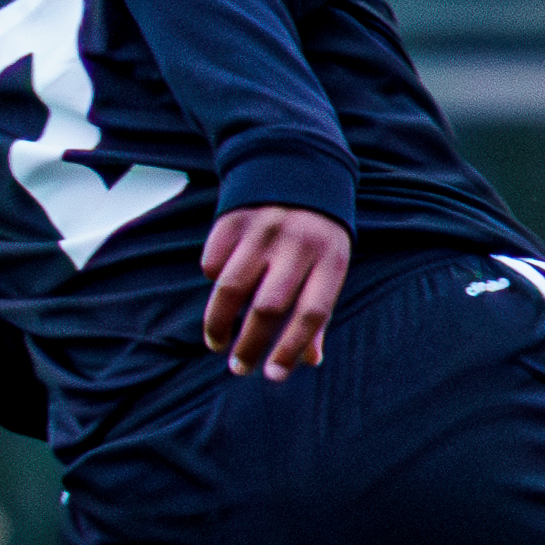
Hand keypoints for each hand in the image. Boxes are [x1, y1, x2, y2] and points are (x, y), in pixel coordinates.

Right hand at [200, 205, 352, 378]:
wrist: (296, 168)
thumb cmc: (318, 236)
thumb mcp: (331, 266)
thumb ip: (319, 312)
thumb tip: (309, 361)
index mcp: (330, 260)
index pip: (311, 314)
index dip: (291, 348)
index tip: (272, 376)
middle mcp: (297, 244)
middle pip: (268, 307)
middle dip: (250, 344)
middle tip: (238, 367)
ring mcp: (263, 230)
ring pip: (231, 288)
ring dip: (219, 323)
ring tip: (217, 344)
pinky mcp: (234, 218)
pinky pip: (213, 262)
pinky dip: (212, 281)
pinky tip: (218, 294)